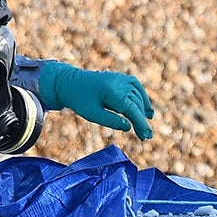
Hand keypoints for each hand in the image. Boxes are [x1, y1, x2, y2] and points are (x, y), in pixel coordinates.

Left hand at [38, 62, 154, 139]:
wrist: (69, 82)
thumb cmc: (79, 100)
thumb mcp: (92, 114)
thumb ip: (110, 121)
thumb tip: (129, 126)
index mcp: (112, 91)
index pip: (132, 109)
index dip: (140, 123)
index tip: (146, 135)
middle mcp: (120, 82)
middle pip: (136, 105)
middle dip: (142, 121)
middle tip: (146, 137)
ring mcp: (122, 79)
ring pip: (138, 97)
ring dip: (143, 112)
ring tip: (145, 128)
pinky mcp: (121, 78)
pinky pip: (137, 88)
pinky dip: (143, 98)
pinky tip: (147, 111)